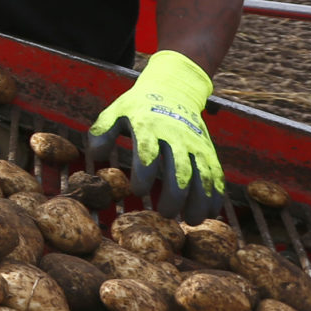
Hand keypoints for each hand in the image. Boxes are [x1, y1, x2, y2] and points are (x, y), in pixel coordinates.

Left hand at [86, 50, 223, 221]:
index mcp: (149, 126)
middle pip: (178, 168)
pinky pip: (215, 172)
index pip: (148, 151)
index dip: (144, 172)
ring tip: (192, 220)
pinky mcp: (207, 149)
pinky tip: (211, 212)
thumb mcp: (115, 112)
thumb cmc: (138, 107)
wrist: (173, 89)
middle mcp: (175, 136)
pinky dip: (216, 193)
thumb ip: (102, 132)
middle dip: (175, 194)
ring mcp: (194, 143)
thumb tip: (94, 156)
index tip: (138, 191)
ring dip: (199, 199)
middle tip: (166, 214)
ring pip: (201, 174)